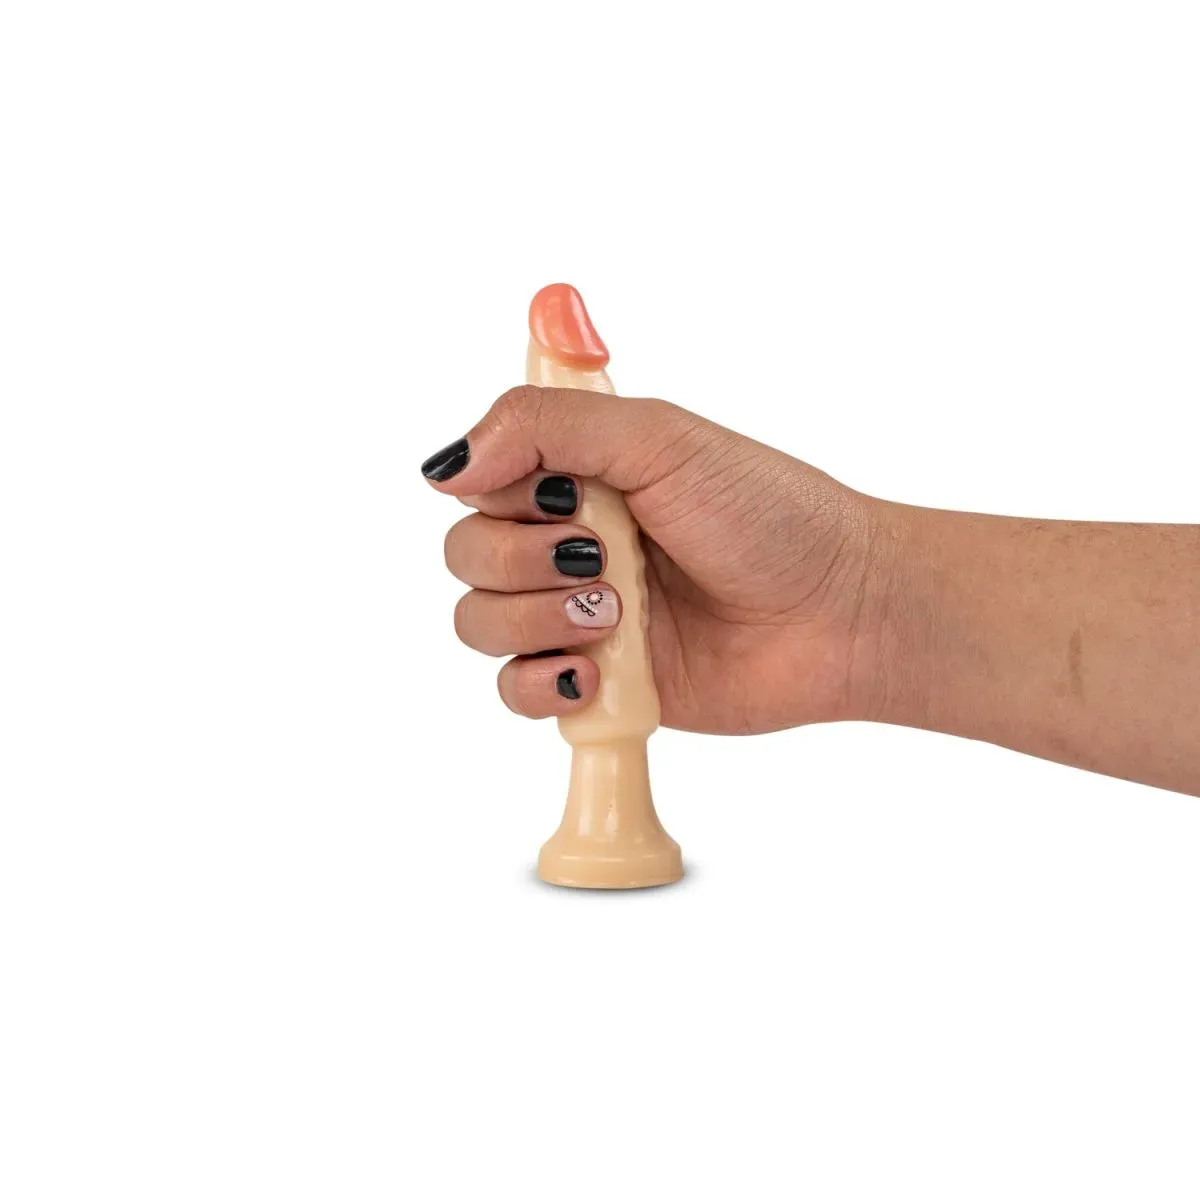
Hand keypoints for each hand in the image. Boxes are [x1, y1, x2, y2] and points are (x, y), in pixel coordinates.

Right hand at [422, 385, 895, 733]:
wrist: (838, 613)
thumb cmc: (769, 515)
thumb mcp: (659, 438)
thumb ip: (547, 426)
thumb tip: (447, 465)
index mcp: (578, 475)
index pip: (479, 480)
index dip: (501, 492)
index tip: (563, 495)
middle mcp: (567, 542)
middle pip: (467, 555)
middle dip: (524, 560)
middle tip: (601, 559)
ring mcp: (576, 616)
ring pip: (479, 622)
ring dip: (535, 618)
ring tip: (616, 614)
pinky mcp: (595, 683)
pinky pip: (515, 691)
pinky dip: (540, 683)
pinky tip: (593, 672)